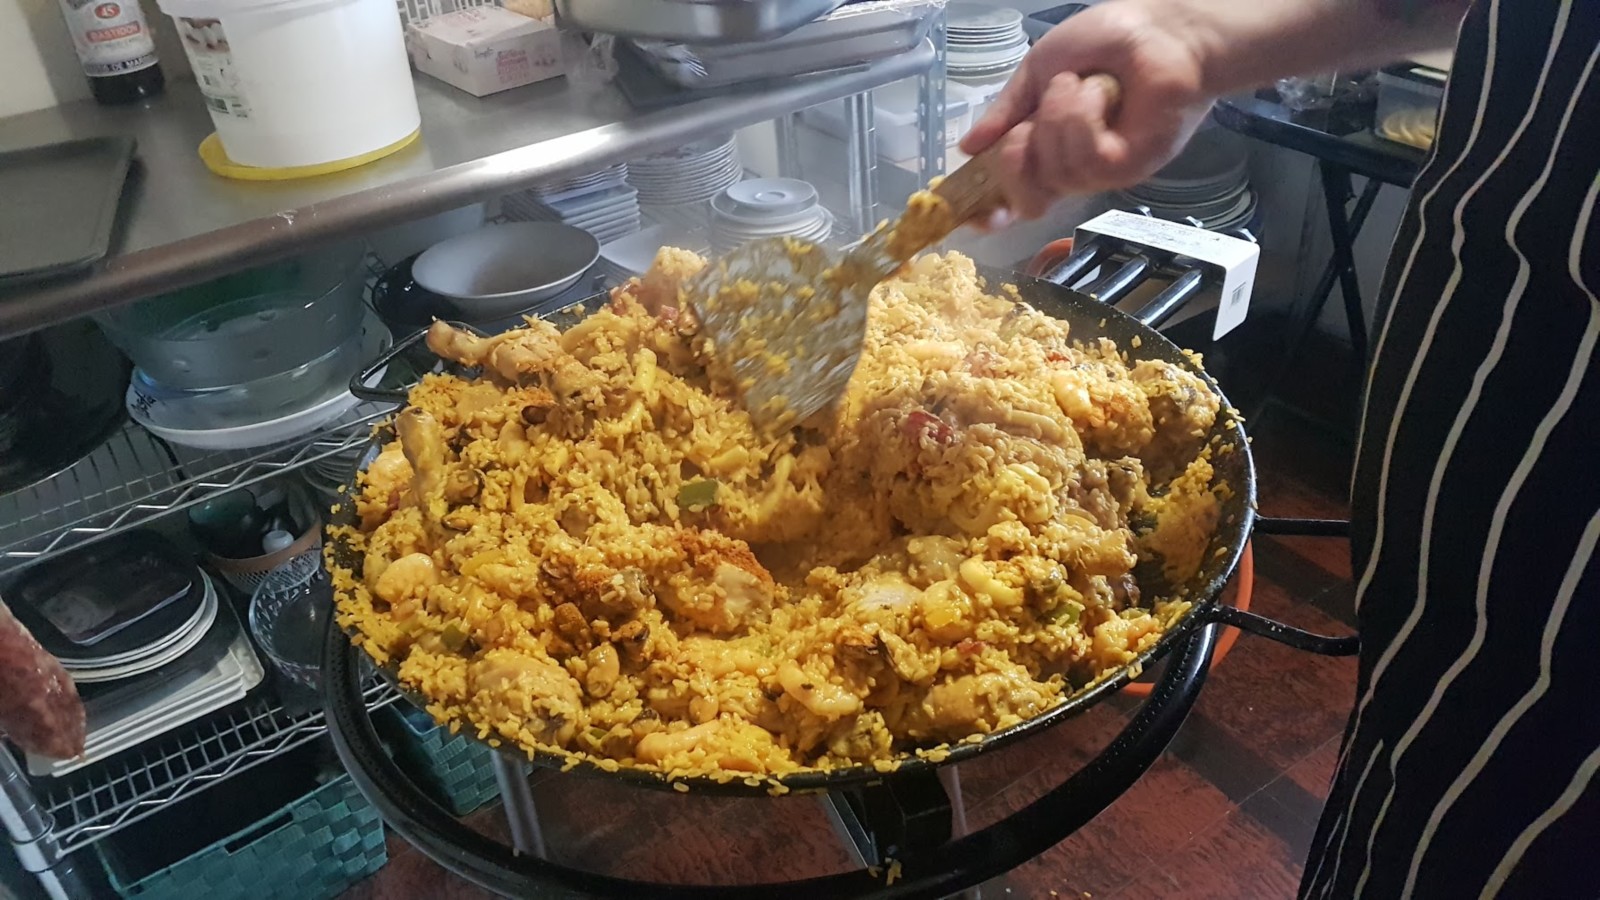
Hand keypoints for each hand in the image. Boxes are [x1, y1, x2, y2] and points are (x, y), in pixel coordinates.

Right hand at [960, 0, 1215, 220]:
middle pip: (1027, 200)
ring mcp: (1101, 172)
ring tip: (1082, 85)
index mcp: (1045, 148)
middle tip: (1027, 126)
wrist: (1157, 29)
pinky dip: (1082, 119)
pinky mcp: (1129, 167)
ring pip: (1056, 172)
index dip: (990, 211)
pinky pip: (1086, 160)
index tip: (974, 214)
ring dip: (1059, 117)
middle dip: (1015, 160)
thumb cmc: (1105, 42)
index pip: (1014, 194)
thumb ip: (1004, 110)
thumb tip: (967, 147)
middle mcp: (1071, 167)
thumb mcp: (1037, 70)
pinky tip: (1098, 94)